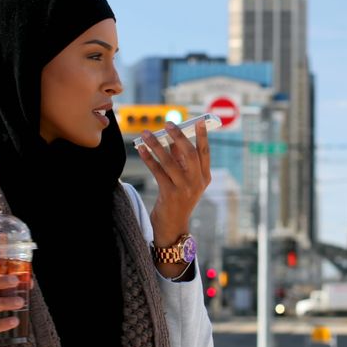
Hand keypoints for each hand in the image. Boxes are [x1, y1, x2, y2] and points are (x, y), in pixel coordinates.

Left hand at [136, 120, 211, 246]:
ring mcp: (184, 189)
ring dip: (156, 145)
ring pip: (169, 161)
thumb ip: (182, 161)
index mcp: (205, 177)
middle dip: (178, 136)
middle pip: (189, 154)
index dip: (202, 136)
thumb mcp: (185, 180)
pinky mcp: (169, 194)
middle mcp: (197, 182)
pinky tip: (141, 149)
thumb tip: (173, 139)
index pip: (205, 152)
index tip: (198, 120)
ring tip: (146, 133)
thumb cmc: (178, 199)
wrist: (173, 226)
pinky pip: (157, 171)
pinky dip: (148, 158)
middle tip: (167, 124)